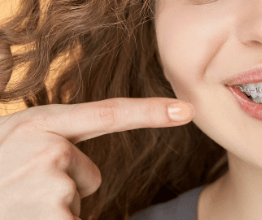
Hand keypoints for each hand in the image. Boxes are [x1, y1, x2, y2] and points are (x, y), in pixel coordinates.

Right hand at [0, 59, 194, 219]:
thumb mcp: (12, 146)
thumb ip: (50, 143)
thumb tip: (81, 172)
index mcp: (37, 124)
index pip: (107, 114)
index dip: (150, 111)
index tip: (187, 110)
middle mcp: (43, 146)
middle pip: (88, 173)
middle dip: (65, 186)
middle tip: (21, 192)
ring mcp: (46, 182)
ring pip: (76, 199)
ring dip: (53, 208)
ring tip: (17, 204)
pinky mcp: (51, 214)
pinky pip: (70, 217)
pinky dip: (53, 219)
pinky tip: (25, 214)